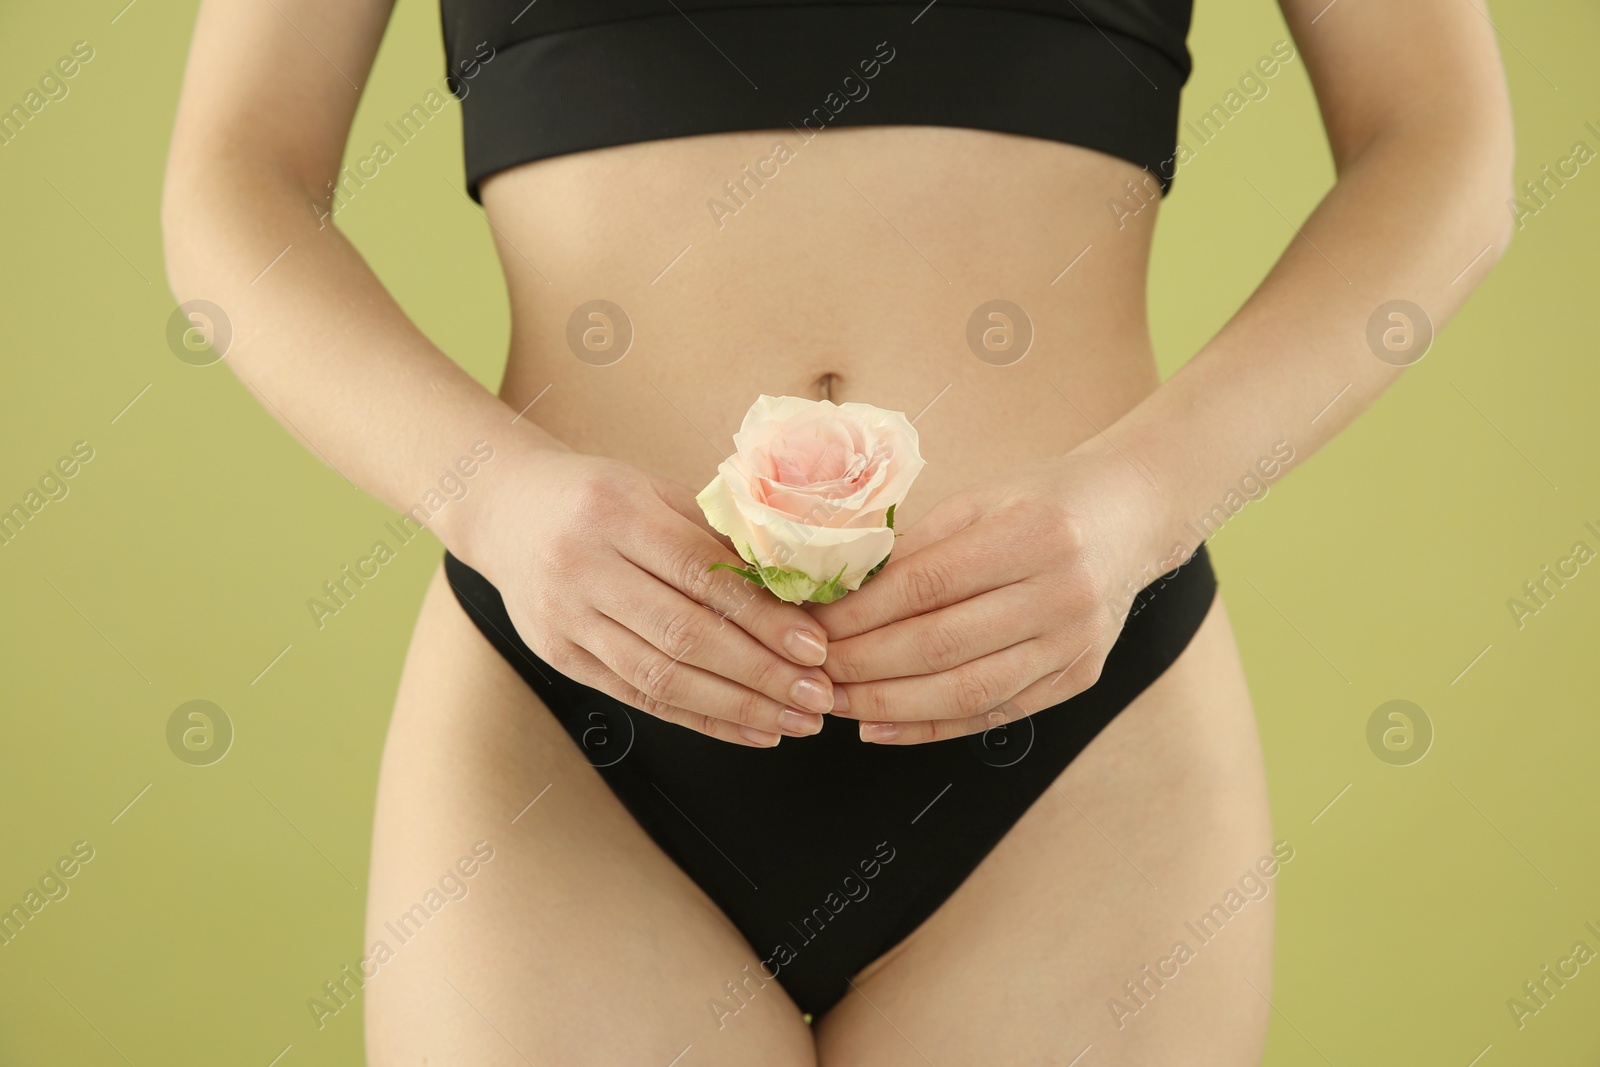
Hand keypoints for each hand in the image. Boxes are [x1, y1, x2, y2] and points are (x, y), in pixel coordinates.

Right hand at [465, 450, 836, 745]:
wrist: (505, 510)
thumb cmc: (598, 497)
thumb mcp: (654, 493)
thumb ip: (716, 537)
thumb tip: (798, 589)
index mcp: (617, 512)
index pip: (702, 576)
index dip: (763, 617)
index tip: (815, 647)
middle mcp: (584, 566)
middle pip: (684, 634)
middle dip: (760, 672)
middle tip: (817, 695)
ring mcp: (565, 618)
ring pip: (660, 676)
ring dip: (736, 706)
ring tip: (795, 720)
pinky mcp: (559, 657)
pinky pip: (637, 698)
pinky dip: (699, 719)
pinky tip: (749, 729)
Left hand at [805, 448, 1172, 743]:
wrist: (1134, 514)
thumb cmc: (1047, 499)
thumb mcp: (981, 499)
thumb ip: (916, 546)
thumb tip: (836, 589)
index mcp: (1035, 535)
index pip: (928, 585)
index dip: (862, 612)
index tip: (813, 624)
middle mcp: (1062, 594)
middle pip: (941, 645)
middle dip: (863, 664)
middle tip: (811, 669)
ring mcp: (1075, 643)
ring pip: (966, 692)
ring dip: (889, 705)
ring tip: (837, 703)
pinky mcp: (1079, 678)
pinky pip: (994, 715)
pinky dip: (932, 727)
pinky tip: (883, 726)